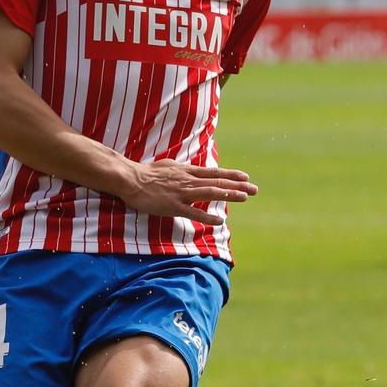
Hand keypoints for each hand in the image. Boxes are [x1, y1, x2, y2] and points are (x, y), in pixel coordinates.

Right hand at [120, 159, 258, 224]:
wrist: (131, 179)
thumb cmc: (146, 173)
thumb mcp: (168, 166)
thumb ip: (182, 169)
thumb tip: (190, 169)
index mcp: (186, 171)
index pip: (213, 172)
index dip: (231, 175)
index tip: (246, 177)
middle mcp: (188, 181)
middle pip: (217, 182)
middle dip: (238, 185)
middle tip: (255, 189)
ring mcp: (181, 193)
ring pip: (210, 193)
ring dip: (229, 195)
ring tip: (245, 198)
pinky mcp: (173, 206)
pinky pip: (194, 212)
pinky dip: (208, 216)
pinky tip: (220, 220)